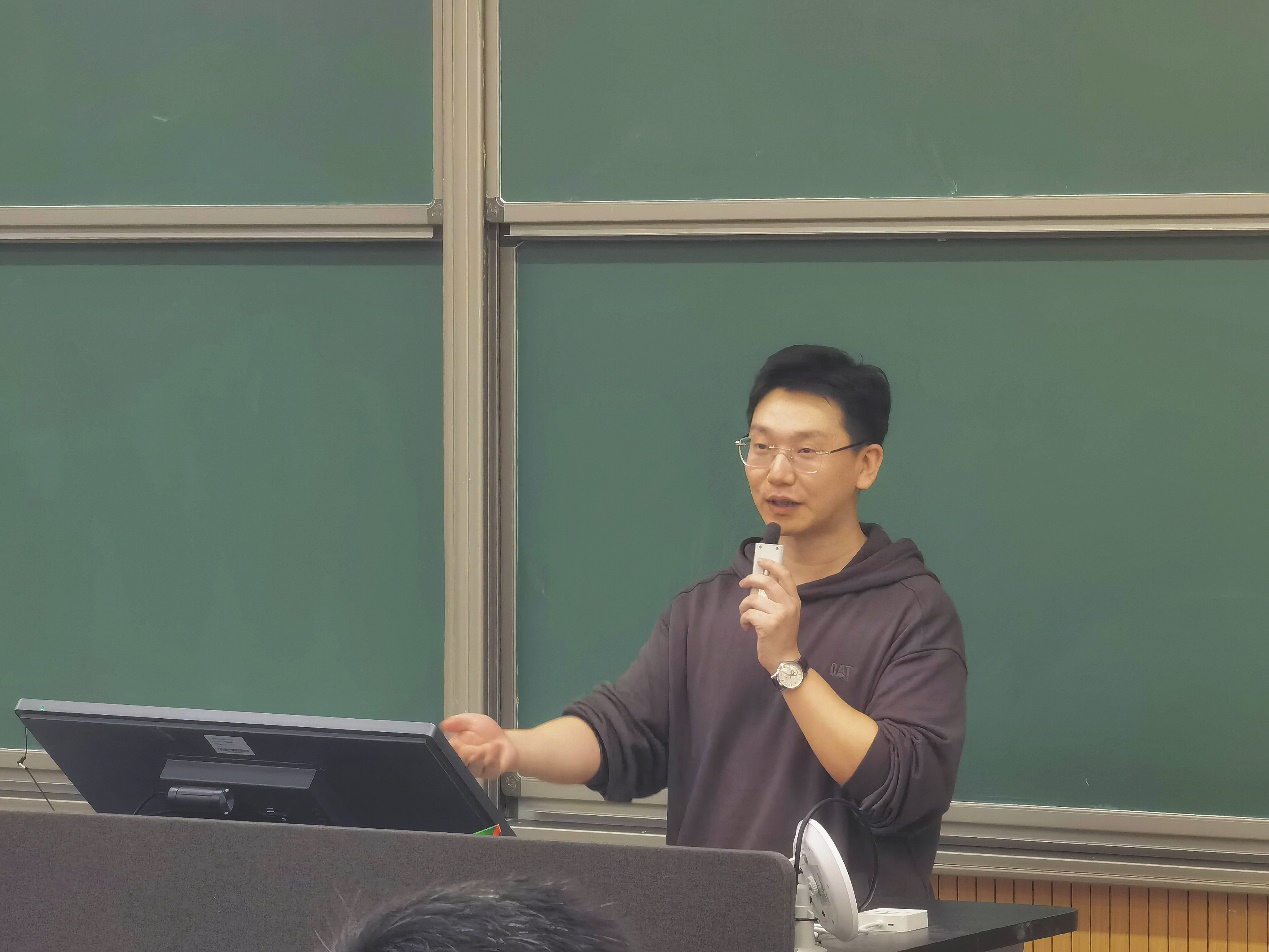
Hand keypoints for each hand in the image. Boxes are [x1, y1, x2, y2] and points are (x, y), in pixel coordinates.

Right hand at [440, 713, 519, 779]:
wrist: (505, 741)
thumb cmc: (487, 732)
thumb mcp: (471, 720)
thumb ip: (457, 721)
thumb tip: (442, 725)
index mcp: (456, 749)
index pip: (448, 752)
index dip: (454, 748)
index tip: (459, 742)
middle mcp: (464, 762)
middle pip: (460, 761)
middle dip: (470, 751)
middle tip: (477, 745)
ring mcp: (476, 769)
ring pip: (475, 764)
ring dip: (485, 751)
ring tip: (489, 745)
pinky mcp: (488, 774)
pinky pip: (489, 766)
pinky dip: (495, 754)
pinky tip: (496, 749)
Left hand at [739, 558, 801, 673]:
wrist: (785, 660)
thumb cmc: (782, 636)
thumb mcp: (786, 614)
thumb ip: (776, 598)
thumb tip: (760, 580)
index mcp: (794, 600)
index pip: (785, 575)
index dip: (772, 564)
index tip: (761, 561)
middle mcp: (789, 605)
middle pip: (766, 581)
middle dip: (750, 579)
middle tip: (742, 583)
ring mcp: (779, 614)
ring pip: (753, 599)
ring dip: (743, 607)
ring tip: (745, 617)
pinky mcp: (768, 625)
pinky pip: (748, 614)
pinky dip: (743, 620)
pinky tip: (746, 628)